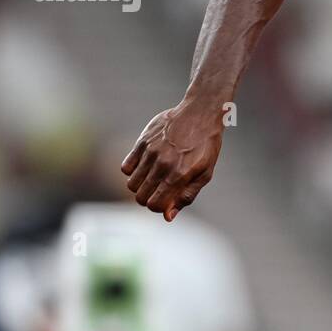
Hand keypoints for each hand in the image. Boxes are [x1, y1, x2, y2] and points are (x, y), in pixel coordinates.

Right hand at [120, 100, 223, 220]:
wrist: (200, 114)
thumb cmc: (205, 146)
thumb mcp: (205, 174)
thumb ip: (186, 196)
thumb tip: (168, 216)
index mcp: (180, 175)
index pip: (156, 205)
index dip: (159, 208)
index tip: (165, 202)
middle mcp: (163, 164)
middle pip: (140, 197)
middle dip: (148, 199)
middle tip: (159, 191)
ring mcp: (150, 152)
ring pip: (131, 184)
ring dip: (140, 187)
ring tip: (153, 178)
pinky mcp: (142, 142)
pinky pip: (126, 167)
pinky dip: (132, 172)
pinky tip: (145, 166)